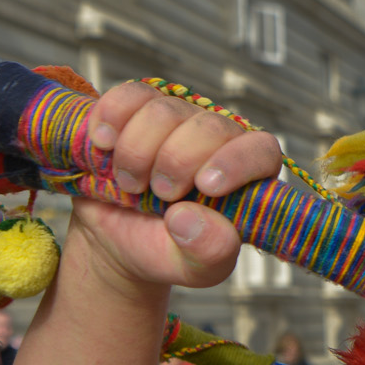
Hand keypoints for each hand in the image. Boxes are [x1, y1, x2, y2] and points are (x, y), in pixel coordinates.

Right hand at [78, 82, 284, 292]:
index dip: (236, 161)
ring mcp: (179, 119)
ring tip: (130, 184)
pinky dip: (111, 118)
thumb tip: (190, 217)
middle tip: (158, 194)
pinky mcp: (138, 108)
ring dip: (137, 152)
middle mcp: (218, 139)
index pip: (261, 150)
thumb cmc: (167, 250)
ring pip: (164, 110)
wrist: (117, 239)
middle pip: (208, 127)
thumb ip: (208, 252)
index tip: (205, 186)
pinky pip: (129, 95)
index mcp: (248, 176)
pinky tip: (103, 144)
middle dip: (176, 162)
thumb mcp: (195, 269)